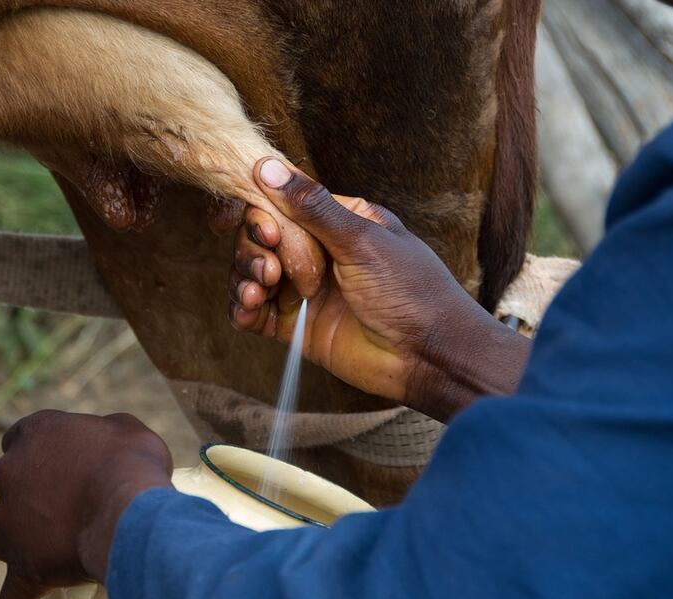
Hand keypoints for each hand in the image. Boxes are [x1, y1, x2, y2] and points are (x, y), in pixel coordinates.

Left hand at [0, 410, 173, 598]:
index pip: (20, 438)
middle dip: (32, 500)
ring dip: (19, 546)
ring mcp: (8, 522)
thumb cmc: (132, 463)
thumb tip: (111, 446)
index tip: (59, 466)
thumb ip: (107, 432)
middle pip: (11, 488)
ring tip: (53, 559)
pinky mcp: (20, 567)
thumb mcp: (128, 430)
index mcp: (35, 434)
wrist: (129, 508)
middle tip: (70, 512)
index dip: (37, 453)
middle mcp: (11, 473)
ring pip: (1, 539)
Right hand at [229, 159, 529, 420]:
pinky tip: (249, 309)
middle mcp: (316, 251)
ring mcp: (304, 289)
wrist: (430, 356)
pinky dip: (242, 308)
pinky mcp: (295, 326)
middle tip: (271, 270)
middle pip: (259, 238)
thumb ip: (312, 207)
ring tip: (259, 291)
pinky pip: (254, 312)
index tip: (264, 231)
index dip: (260, 212)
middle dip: (253, 250)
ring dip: (243, 277)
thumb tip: (267, 167)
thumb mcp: (362, 240)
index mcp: (337, 221)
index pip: (281, 203)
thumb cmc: (411, 290)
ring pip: (251, 272)